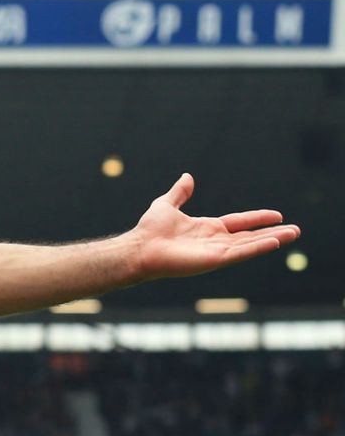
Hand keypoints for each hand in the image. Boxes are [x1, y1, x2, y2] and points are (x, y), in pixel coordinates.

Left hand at [127, 173, 300, 281]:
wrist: (140, 247)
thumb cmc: (149, 230)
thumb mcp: (167, 204)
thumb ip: (180, 193)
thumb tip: (187, 177)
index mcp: (207, 228)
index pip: (239, 223)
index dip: (257, 218)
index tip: (276, 215)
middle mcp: (215, 241)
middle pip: (250, 236)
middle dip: (273, 233)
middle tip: (296, 230)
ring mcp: (217, 251)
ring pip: (251, 244)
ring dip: (273, 239)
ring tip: (294, 234)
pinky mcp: (215, 259)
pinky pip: (242, 253)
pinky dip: (258, 247)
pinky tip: (275, 242)